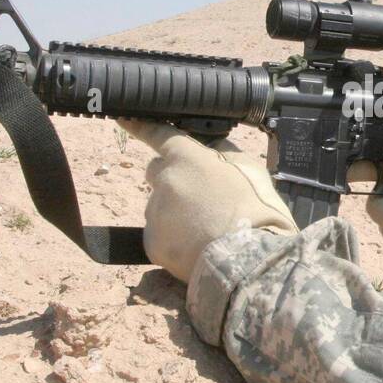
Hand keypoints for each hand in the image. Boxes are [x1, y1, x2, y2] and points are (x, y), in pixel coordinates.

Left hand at [118, 120, 295, 281]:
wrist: (250, 263)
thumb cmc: (258, 212)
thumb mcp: (251, 169)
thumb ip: (224, 152)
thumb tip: (211, 146)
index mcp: (187, 159)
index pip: (159, 135)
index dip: (141, 126)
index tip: (124, 119)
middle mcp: (164, 182)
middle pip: (156, 172)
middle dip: (173, 178)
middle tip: (201, 196)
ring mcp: (155, 214)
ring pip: (160, 205)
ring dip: (176, 211)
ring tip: (207, 227)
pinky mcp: (152, 244)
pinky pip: (159, 234)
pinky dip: (173, 238)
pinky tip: (197, 244)